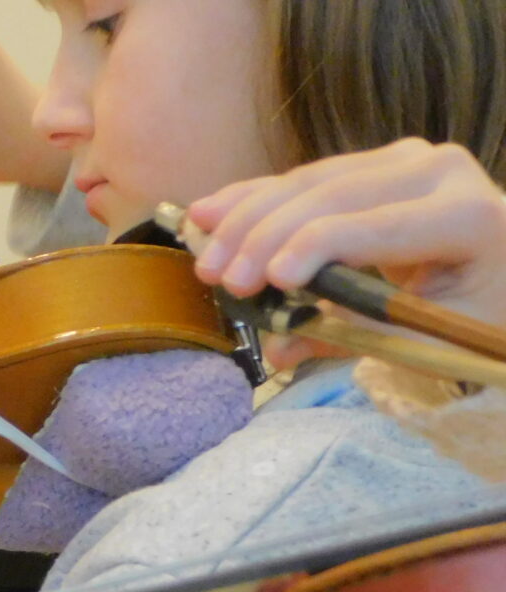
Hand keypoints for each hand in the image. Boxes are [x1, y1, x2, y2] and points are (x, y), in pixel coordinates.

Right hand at [187, 140, 505, 369]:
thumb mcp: (432, 338)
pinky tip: (210, 211)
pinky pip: (308, 176)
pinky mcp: (379, 162)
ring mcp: (408, 159)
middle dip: (266, 237)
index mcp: (469, 216)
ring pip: (312, 180)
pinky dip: (255, 197)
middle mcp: (440, 170)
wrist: (502, 273)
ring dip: (248, 218)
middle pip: (335, 194)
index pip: (379, 226)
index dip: (315, 248)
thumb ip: (360, 335)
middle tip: (217, 280)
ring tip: (204, 260)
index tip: (265, 283)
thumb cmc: (476, 315)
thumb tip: (281, 344)